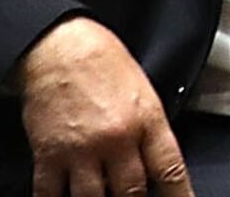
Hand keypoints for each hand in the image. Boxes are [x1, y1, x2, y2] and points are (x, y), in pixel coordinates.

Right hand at [14, 16, 189, 196]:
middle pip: (132, 193)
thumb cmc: (102, 63)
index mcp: (147, 121)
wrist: (59, 47)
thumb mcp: (143, 92)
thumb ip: (150, 130)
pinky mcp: (49, 156)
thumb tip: (154, 164)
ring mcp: (82, 151)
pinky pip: (51, 195)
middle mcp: (117, 140)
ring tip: (102, 196)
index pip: (171, 170)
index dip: (180, 196)